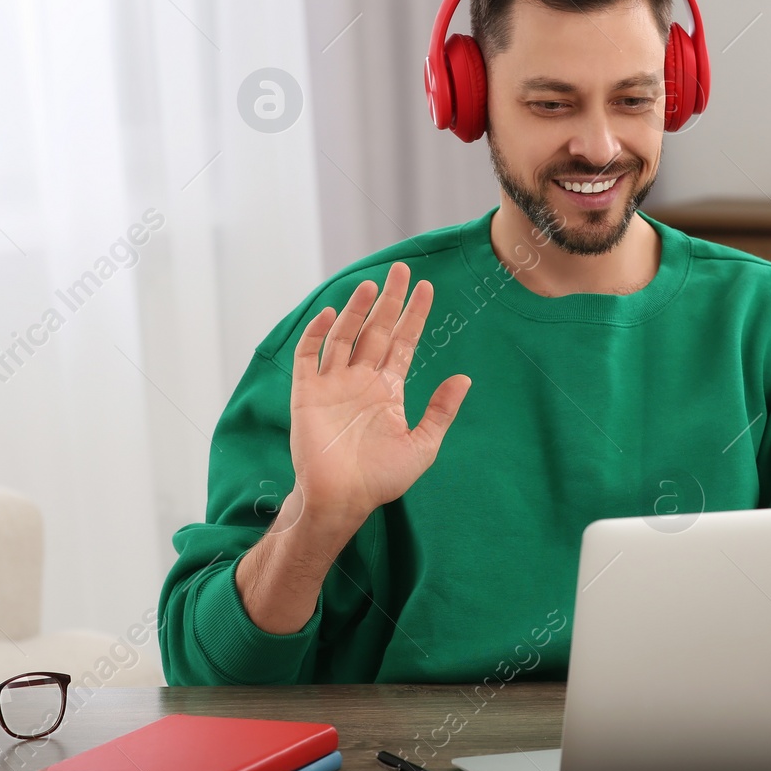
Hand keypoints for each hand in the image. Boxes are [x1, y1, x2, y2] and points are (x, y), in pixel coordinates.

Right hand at [288, 262, 471, 528]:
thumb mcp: (422, 445)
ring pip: (344, 336)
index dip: (414, 316)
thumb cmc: (381, 479)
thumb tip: (464, 378)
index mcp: (387, 390)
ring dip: (356, 310)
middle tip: (400, 269)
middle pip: (376, 330)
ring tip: (370, 284)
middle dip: (388, 300)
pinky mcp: (307, 393)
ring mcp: (332, 384)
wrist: (341, 500)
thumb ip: (440, 410)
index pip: (402, 342)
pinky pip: (309, 355)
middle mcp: (360, 380)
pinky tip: (331, 313)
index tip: (426, 288)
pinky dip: (318, 333)